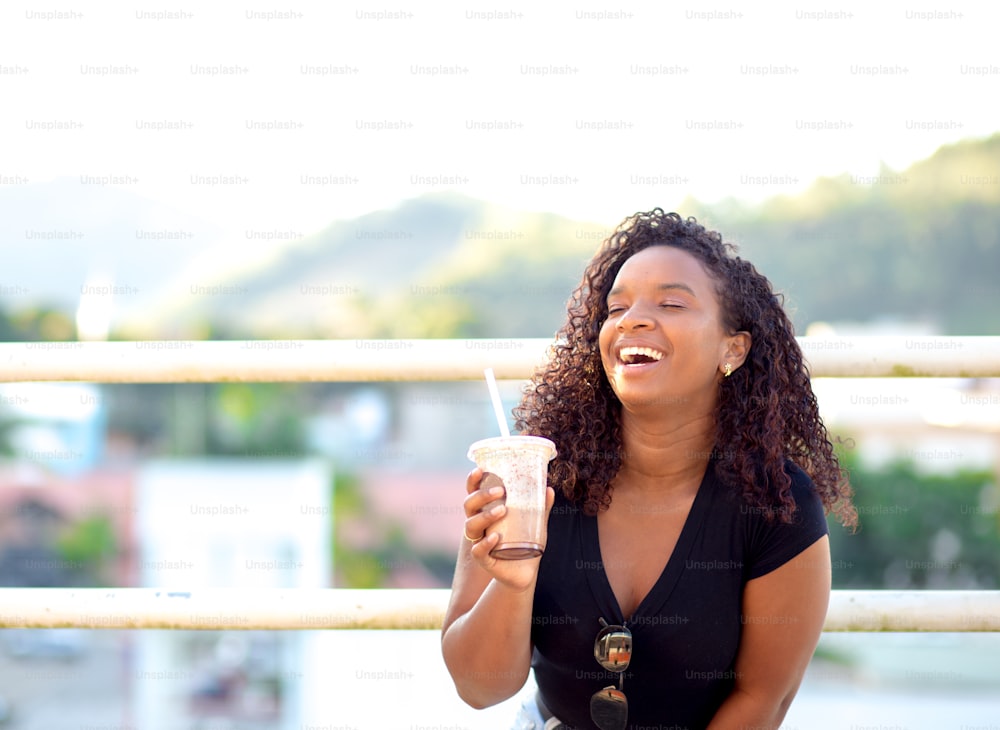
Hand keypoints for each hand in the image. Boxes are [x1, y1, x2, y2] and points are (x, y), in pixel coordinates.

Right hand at [462, 467, 554, 592]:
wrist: (526, 572)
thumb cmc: (526, 542)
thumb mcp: (536, 523)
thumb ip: (541, 507)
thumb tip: (549, 489)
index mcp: (487, 511)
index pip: (473, 492)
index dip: (472, 481)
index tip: (480, 469)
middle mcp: (479, 525)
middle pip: (469, 505)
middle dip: (481, 495)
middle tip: (500, 490)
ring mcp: (479, 541)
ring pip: (471, 525)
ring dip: (485, 515)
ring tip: (503, 510)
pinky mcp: (484, 559)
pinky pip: (477, 550)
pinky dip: (485, 543)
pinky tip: (496, 537)